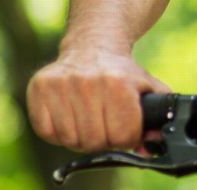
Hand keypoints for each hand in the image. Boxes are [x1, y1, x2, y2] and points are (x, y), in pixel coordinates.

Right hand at [27, 49, 168, 152]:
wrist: (93, 47)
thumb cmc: (122, 74)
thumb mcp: (148, 90)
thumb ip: (157, 120)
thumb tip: (149, 150)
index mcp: (118, 84)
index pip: (121, 135)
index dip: (126, 139)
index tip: (126, 131)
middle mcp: (88, 82)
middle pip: (95, 141)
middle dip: (104, 141)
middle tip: (106, 128)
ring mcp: (60, 85)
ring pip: (70, 140)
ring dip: (81, 139)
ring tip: (89, 123)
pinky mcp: (39, 88)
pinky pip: (46, 132)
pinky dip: (58, 134)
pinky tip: (70, 120)